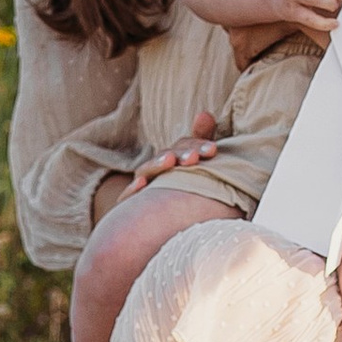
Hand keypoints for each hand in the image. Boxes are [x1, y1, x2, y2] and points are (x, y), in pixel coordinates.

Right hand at [103, 113, 222, 216]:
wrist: (163, 228)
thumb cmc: (187, 191)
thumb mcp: (198, 166)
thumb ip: (202, 139)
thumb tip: (204, 113)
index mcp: (176, 159)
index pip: (184, 145)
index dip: (197, 144)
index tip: (212, 150)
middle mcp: (157, 170)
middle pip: (167, 156)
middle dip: (181, 154)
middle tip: (194, 158)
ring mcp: (143, 185)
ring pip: (147, 171)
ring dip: (158, 164)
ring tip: (170, 161)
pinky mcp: (131, 206)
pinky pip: (128, 197)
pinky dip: (133, 190)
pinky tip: (142, 184)